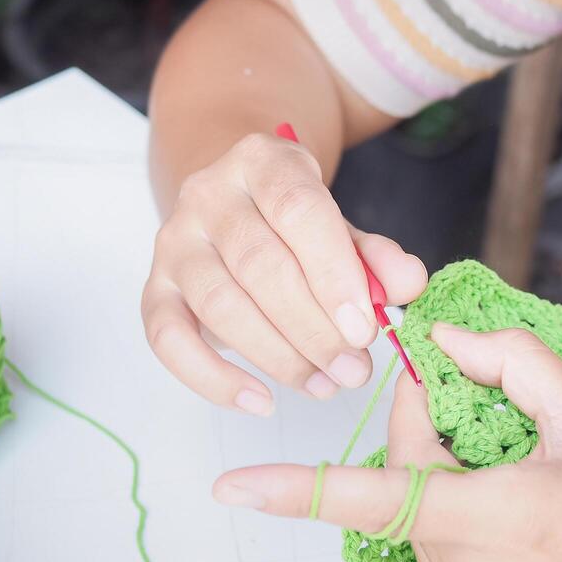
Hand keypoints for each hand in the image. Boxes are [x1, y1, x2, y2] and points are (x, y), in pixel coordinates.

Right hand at [141, 132, 426, 414]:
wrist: (231, 206)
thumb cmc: (293, 224)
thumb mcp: (340, 226)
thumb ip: (375, 255)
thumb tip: (406, 285)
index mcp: (261, 161)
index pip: (298, 210)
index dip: (334, 273)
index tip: (366, 328)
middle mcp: (207, 194)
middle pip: (258, 264)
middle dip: (313, 328)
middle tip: (353, 369)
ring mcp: (174, 242)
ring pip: (219, 304)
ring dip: (277, 356)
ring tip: (323, 385)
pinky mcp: (155, 289)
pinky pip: (169, 339)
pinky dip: (212, 378)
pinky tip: (260, 400)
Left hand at [212, 323, 561, 561]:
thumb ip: (511, 361)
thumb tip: (440, 339)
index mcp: (493, 521)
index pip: (373, 499)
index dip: (292, 491)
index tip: (226, 488)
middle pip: (403, 486)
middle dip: (425, 436)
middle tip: (473, 399)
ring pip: (417, 520)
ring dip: (442, 481)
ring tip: (517, 472)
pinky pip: (437, 555)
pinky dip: (457, 521)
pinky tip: (518, 516)